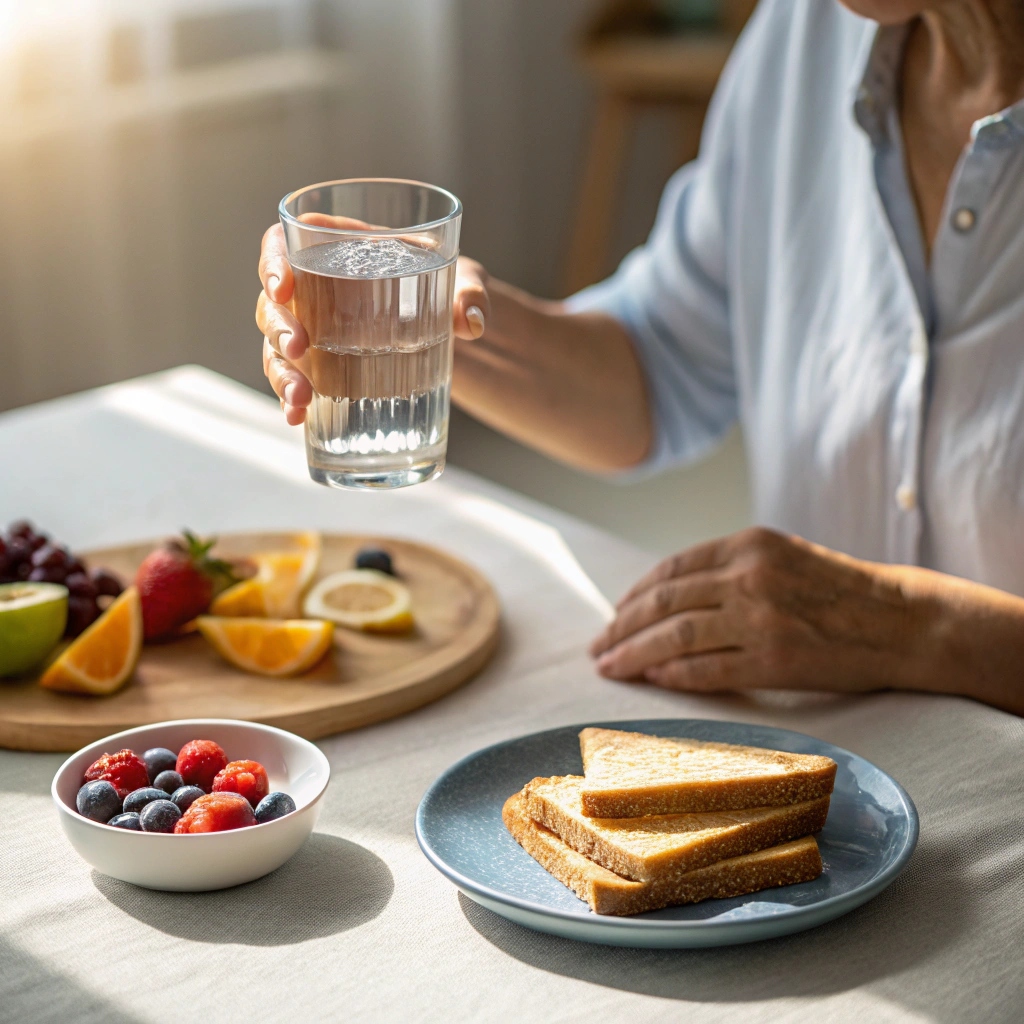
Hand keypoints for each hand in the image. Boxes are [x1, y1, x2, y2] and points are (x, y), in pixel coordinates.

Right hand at [255, 217, 489, 424]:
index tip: (284, 288)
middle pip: (272, 302)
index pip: (282, 243)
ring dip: (280, 372)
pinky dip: (291, 399)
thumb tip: (472, 320)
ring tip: (299, 399)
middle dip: (278, 327)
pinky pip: (295, 378)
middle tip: (299, 349)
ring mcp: (314, 330)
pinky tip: (297, 418)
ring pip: (277, 347)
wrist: (454, 330)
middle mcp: (314, 288)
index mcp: (337, 249)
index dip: (273, 262)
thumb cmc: (451, 287)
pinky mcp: (323, 366)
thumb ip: (471, 293)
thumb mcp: (465, 279)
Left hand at [589, 527, 1023, 713]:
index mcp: (747, 544)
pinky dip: (672, 675)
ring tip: (609, 668)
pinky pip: (707, 669)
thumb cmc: (838, 589)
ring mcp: (760, 618)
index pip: (670, 570)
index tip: (614, 614)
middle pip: (662, 603)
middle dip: (620, 626)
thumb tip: (666, 598)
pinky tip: (652, 681)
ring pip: (674, 637)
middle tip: (597, 648)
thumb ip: (727, 568)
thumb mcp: (780, 556)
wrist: (902, 620)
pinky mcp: (775, 660)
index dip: (634, 595)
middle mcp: (748, 576)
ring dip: (633, 655)